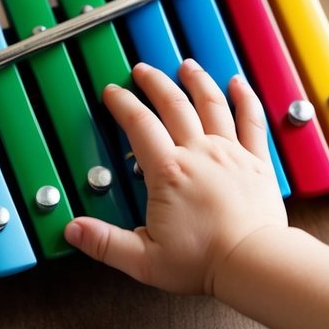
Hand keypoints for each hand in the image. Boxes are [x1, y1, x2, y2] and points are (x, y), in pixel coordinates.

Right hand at [64, 59, 287, 295]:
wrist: (253, 263)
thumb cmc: (202, 262)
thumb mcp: (143, 259)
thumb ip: (105, 243)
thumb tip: (72, 230)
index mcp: (167, 172)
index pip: (139, 125)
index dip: (122, 104)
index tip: (112, 92)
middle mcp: (199, 153)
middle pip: (174, 105)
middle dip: (154, 83)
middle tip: (142, 70)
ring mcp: (230, 153)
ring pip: (212, 104)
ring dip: (197, 81)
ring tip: (186, 65)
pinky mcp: (256, 161)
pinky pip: (251, 120)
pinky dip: (244, 98)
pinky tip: (238, 83)